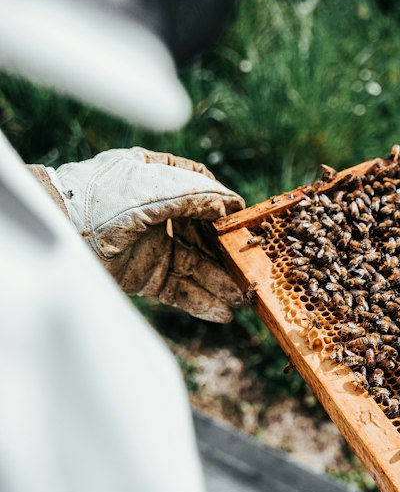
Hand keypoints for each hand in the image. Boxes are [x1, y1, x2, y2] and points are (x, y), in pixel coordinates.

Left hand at [38, 146, 244, 321]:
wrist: (57, 234)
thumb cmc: (99, 200)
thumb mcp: (150, 188)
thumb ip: (193, 194)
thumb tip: (230, 204)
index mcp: (157, 178)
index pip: (201, 189)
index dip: (223, 206)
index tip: (243, 223)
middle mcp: (158, 213)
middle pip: (204, 233)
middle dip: (227, 253)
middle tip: (250, 269)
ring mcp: (152, 246)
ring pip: (196, 265)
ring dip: (220, 283)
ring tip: (243, 299)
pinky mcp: (145, 276)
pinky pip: (179, 290)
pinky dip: (200, 302)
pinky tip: (222, 313)